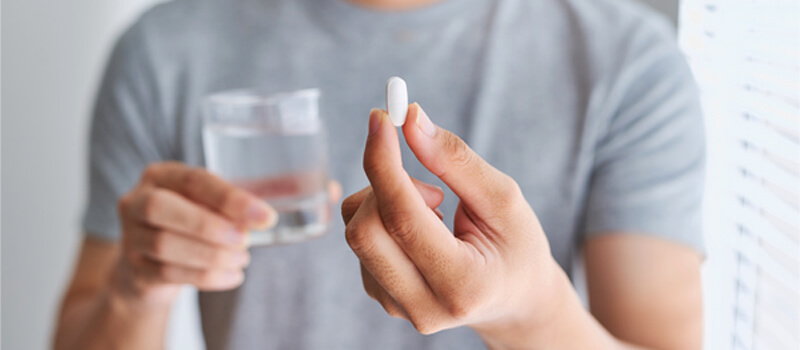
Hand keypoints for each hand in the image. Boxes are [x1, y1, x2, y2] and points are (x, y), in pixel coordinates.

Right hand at [111, 162, 277, 305]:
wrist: (149, 266)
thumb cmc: (187, 225)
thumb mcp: (206, 205)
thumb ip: (231, 206)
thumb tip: (263, 216)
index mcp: (160, 176)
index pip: (193, 180)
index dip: (230, 198)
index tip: (265, 216)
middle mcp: (136, 201)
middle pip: (162, 208)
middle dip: (208, 225)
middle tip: (244, 239)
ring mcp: (130, 237)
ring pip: (164, 244)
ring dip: (211, 255)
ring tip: (242, 259)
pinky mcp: (134, 269)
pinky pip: (168, 273)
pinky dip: (207, 276)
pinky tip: (233, 276)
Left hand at [342, 105, 566, 343]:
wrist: (516, 299)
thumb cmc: (517, 246)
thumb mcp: (504, 199)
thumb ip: (456, 160)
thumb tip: (410, 120)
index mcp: (463, 284)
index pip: (403, 219)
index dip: (384, 163)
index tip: (380, 118)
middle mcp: (424, 307)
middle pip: (364, 231)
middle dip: (384, 184)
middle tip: (430, 181)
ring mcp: (397, 307)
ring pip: (356, 232)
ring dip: (388, 201)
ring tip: (438, 211)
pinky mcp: (381, 297)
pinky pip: (361, 241)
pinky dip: (384, 218)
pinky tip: (423, 229)